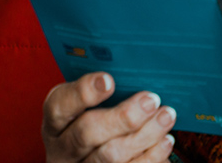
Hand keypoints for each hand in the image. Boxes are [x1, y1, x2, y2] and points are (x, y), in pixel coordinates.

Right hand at [42, 72, 176, 162]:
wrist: (86, 160)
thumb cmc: (90, 122)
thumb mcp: (84, 106)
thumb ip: (99, 90)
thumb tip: (134, 68)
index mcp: (56, 122)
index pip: (60, 106)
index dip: (83, 93)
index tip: (109, 80)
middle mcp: (63, 149)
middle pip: (87, 133)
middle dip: (123, 116)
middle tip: (151, 100)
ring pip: (111, 156)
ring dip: (144, 136)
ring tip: (166, 116)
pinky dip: (151, 156)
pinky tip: (165, 140)